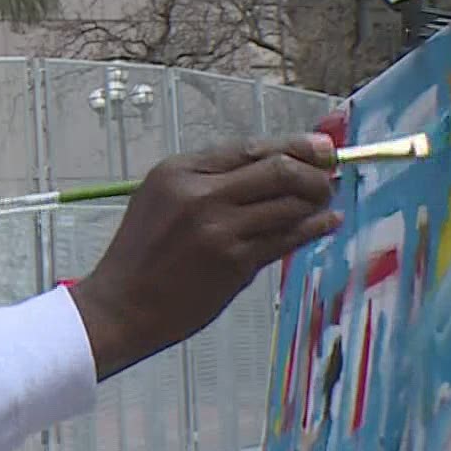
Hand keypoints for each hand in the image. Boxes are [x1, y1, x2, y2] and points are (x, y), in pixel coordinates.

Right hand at [69, 133, 340, 381]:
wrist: (121, 305)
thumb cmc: (142, 253)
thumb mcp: (162, 199)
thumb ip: (208, 181)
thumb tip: (271, 165)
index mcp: (179, 172)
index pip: (250, 148)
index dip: (294, 145)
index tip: (323, 147)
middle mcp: (200, 195)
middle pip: (278, 170)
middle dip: (313, 172)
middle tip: (329, 178)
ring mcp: (219, 229)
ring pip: (289, 204)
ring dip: (316, 201)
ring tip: (326, 202)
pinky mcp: (234, 263)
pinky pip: (287, 238)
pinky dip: (313, 228)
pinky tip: (325, 223)